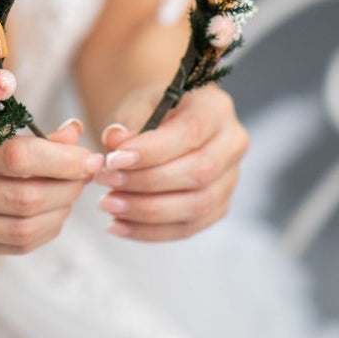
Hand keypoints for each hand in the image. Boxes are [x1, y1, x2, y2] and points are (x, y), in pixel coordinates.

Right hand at [0, 115, 103, 255]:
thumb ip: (18, 133)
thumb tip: (72, 136)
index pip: (16, 157)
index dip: (61, 158)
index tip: (86, 155)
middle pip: (25, 199)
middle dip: (67, 187)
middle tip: (84, 173)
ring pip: (22, 229)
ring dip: (59, 212)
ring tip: (69, 193)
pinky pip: (9, 246)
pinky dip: (40, 232)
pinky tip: (49, 214)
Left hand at [93, 83, 249, 241]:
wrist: (166, 126)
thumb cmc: (153, 112)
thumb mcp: (138, 106)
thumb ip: (127, 124)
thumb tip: (114, 141)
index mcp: (216, 108)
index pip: (191, 133)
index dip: (152, 151)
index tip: (113, 160)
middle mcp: (232, 144)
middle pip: (199, 173)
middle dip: (147, 182)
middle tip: (106, 182)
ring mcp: (230, 179)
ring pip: (196, 206)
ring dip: (146, 210)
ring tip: (109, 204)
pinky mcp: (218, 207)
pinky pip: (187, 227)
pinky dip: (150, 231)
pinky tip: (119, 225)